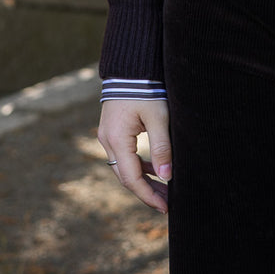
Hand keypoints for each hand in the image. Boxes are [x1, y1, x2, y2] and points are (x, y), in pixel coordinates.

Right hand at [96, 98, 171, 213]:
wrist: (131, 66)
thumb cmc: (146, 89)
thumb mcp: (158, 117)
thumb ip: (162, 148)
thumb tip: (166, 177)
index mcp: (116, 140)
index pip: (132, 178)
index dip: (148, 195)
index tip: (165, 207)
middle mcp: (107, 140)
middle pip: (125, 176)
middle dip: (146, 191)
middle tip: (166, 203)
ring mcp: (107, 135)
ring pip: (124, 167)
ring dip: (142, 179)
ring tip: (164, 190)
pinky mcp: (112, 130)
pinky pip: (124, 155)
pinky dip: (138, 166)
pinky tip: (153, 171)